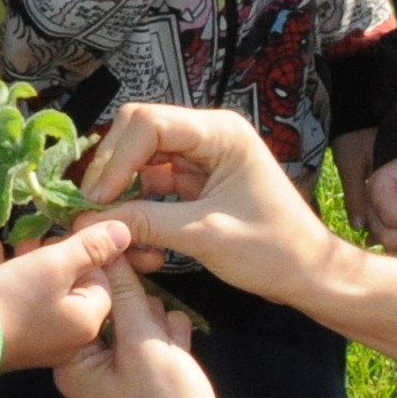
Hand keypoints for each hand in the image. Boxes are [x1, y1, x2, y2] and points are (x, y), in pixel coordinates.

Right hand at [0, 215, 133, 369]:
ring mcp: (40, 340)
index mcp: (88, 320)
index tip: (62, 236)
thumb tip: (124, 232)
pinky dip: (6, 277)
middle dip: (51, 255)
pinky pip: (17, 302)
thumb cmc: (15, 297)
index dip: (84, 253)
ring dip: (28, 261)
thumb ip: (90, 246)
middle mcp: (70, 337)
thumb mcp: (55, 263)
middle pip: (70, 285)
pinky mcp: (13, 338)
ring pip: (41, 291)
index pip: (102, 279)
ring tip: (14, 240)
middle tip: (35, 235)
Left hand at [54, 255, 251, 397]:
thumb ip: (125, 293)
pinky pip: (157, 345)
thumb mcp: (141, 339)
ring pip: (138, 326)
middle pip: (109, 314)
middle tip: (149, 289)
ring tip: (168, 327)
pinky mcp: (153, 384)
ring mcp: (124, 380)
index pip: (77, 305)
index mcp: (75, 365)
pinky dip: (171, 338)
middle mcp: (93, 372)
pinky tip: (183, 341)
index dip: (98, 276)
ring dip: (157, 319)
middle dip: (135, 300)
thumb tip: (110, 252)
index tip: (118, 249)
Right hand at [74, 100, 346, 309]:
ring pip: (141, 164)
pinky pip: (153, 187)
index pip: (148, 123)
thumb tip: (88, 221)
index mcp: (220, 133)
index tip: (97, 199)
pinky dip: (139, 212)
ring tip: (116, 235)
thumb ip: (145, 222)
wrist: (309, 274)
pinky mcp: (196, 183)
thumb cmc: (272, 251)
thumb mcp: (204, 236)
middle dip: (112, 174)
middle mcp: (208, 135)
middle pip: (137, 136)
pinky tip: (137, 245)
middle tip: (90, 213)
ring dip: (123, 197)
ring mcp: (201, 158)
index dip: (116, 159)